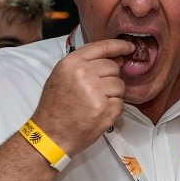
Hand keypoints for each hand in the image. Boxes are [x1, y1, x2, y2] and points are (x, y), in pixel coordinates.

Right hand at [30, 38, 135, 155]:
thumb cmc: (55, 106)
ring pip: (120, 85)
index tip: (130, 47)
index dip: (119, 46)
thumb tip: (117, 59)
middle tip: (96, 91)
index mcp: (71, 63)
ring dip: (113, 94)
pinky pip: (121, 102)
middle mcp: (84, 74)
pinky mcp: (105, 109)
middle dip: (110, 78)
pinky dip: (113, 108)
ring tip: (96, 103)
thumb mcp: (62, 76)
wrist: (50, 134)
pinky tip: (99, 113)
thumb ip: (86, 64)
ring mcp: (95, 92)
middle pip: (113, 67)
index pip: (102, 47)